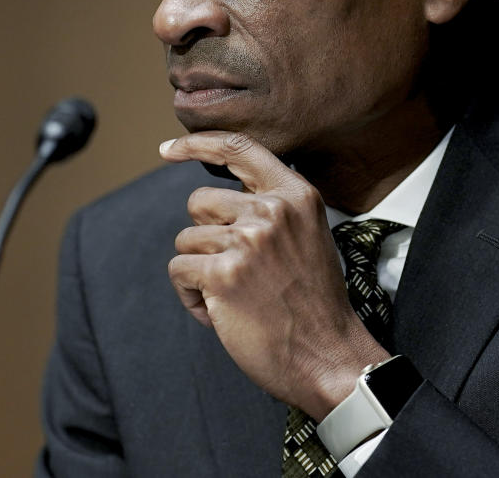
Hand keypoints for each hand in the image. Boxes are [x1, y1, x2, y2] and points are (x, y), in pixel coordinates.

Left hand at [162, 131, 389, 418]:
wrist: (329, 355)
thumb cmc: (313, 302)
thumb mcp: (307, 235)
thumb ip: (272, 207)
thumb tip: (218, 197)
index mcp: (296, 195)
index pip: (238, 147)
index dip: (196, 143)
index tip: (169, 149)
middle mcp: (272, 209)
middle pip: (200, 201)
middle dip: (207, 236)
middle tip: (238, 271)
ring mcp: (248, 240)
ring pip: (187, 239)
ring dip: (199, 270)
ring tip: (234, 296)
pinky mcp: (223, 274)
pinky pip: (179, 270)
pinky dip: (191, 296)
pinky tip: (221, 313)